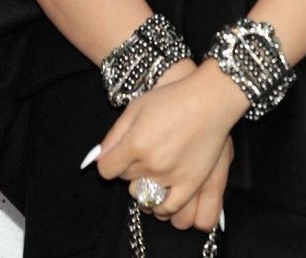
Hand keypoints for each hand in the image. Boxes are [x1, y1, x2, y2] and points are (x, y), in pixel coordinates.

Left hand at [90, 59, 247, 230]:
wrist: (210, 100)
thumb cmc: (172, 98)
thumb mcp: (136, 107)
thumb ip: (114, 135)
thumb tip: (96, 158)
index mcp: (135, 144)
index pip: (106, 170)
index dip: (111, 161)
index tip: (120, 154)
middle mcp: (150, 164)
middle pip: (126, 179)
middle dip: (130, 168)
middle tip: (145, 151)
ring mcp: (171, 176)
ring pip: (144, 195)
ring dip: (145, 184)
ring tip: (155, 167)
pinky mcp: (190, 184)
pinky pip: (168, 207)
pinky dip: (160, 203)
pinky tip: (162, 190)